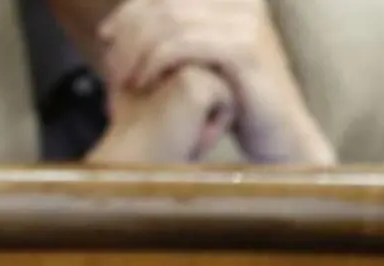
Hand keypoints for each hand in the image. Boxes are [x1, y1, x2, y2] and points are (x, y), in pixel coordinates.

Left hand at [97, 0, 334, 163]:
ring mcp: (245, 21)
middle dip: (128, 34)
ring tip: (121, 82)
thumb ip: (166, 38)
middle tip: (111, 67)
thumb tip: (111, 29)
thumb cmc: (230, 101)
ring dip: (135, 52)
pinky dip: (155, 62)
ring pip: (169, 21)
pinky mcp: (244, 49)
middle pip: (164, 3)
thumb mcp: (195, 61)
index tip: (106, 36)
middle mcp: (240, 1)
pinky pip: (184, 44)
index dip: (130, 10)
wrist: (276, 133)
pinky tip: (142, 83)